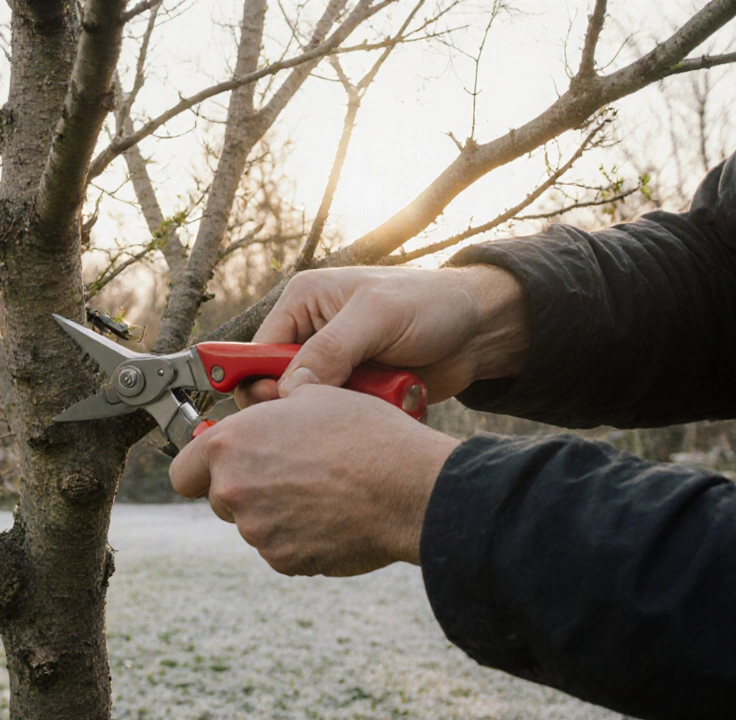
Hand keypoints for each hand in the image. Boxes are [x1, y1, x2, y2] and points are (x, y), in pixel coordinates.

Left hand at [169, 383, 460, 575]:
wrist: (407, 488)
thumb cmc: (366, 436)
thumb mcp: (321, 396)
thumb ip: (288, 396)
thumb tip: (290, 385)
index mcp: (231, 444)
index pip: (183, 470)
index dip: (200, 469)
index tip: (221, 466)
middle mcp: (235, 488)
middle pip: (220, 497)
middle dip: (246, 488)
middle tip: (287, 473)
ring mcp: (258, 530)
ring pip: (254, 524)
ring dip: (276, 513)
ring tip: (321, 492)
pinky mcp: (284, 560)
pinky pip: (282, 549)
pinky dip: (300, 538)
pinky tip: (332, 517)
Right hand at [236, 264, 529, 405]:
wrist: (480, 330)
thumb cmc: (430, 305)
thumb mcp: (377, 316)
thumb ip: (331, 349)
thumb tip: (287, 389)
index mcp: (302, 303)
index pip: (255, 351)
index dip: (258, 382)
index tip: (278, 405)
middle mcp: (309, 334)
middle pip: (272, 386)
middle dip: (297, 403)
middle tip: (327, 409)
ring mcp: (332, 366)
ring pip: (305, 408)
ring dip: (333, 411)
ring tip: (370, 400)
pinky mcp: (354, 391)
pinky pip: (336, 418)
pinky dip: (354, 419)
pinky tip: (381, 410)